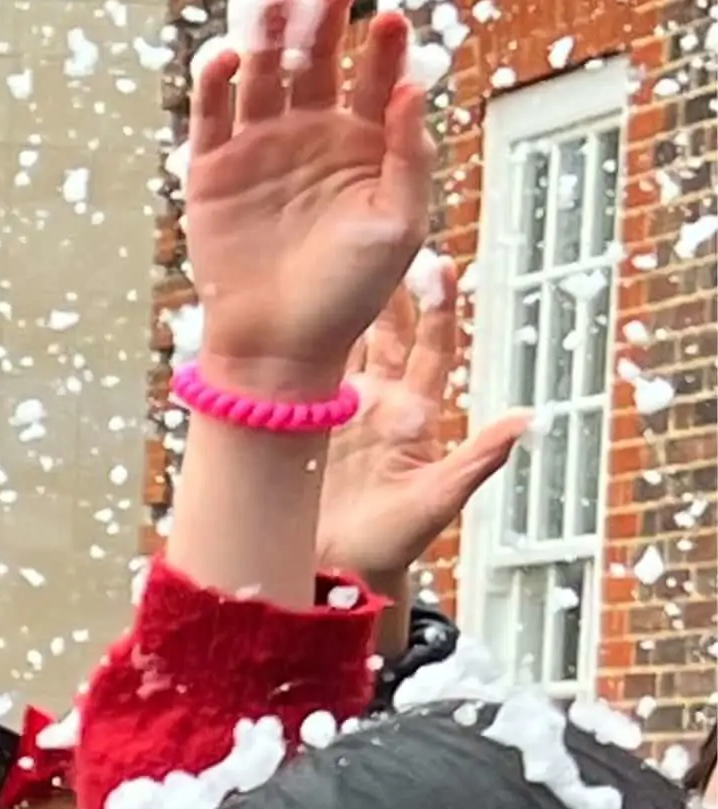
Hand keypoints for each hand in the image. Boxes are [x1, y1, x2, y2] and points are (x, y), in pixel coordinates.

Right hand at [184, 0, 432, 401]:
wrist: (280, 347)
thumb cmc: (349, 293)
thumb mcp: (400, 223)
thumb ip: (409, 154)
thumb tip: (412, 87)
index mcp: (364, 142)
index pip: (376, 76)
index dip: (382, 44)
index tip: (388, 17)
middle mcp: (312, 133)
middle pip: (318, 56)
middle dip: (325, 15)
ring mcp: (261, 146)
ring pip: (264, 70)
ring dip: (268, 29)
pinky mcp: (213, 168)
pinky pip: (212, 113)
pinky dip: (215, 81)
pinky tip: (228, 54)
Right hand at [315, 261, 526, 603]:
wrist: (332, 576)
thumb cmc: (391, 546)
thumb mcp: (438, 501)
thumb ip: (479, 459)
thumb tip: (528, 419)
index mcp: (414, 415)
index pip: (432, 349)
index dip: (439, 308)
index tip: (439, 264)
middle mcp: (378, 405)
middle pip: (384, 333)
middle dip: (386, 288)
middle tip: (380, 233)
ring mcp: (336, 412)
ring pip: (340, 346)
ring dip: (338, 306)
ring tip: (327, 255)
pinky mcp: (297, 426)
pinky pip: (294, 377)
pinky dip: (290, 344)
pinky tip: (279, 311)